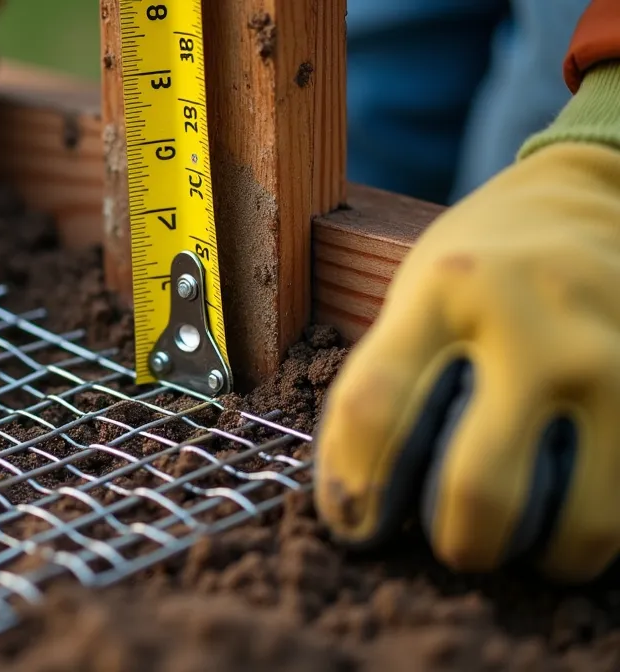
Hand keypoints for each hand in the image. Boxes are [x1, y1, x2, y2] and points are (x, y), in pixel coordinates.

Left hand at [313, 142, 619, 582]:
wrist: (591, 200)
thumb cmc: (481, 267)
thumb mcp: (415, 296)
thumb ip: (386, 382)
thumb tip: (353, 507)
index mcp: (444, 292)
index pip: (374, 411)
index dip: (351, 491)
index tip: (353, 526)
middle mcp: (533, 325)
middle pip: (478, 487)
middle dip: (458, 545)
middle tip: (453, 545)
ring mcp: (612, 357)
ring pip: (579, 520)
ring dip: (543, 557)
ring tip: (524, 543)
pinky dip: (598, 531)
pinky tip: (575, 516)